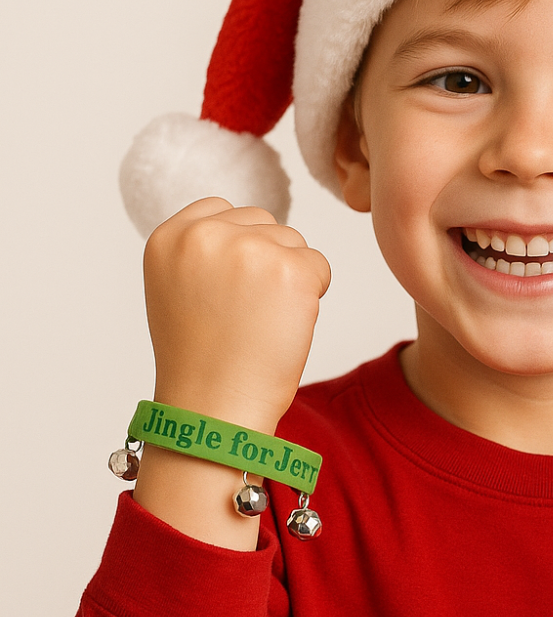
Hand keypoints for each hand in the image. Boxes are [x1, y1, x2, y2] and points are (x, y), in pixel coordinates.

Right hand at [143, 197, 331, 432]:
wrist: (213, 409)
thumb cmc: (201, 358)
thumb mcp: (178, 287)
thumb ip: (204, 249)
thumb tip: (252, 226)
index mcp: (168, 237)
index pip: (221, 208)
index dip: (237, 247)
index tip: (228, 288)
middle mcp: (205, 235)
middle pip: (264, 223)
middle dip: (267, 260)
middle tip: (246, 312)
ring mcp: (249, 249)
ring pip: (293, 242)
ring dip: (290, 277)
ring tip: (260, 321)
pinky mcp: (290, 269)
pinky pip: (319, 266)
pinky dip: (313, 295)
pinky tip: (283, 325)